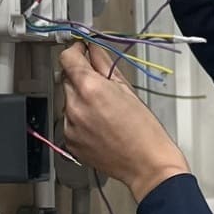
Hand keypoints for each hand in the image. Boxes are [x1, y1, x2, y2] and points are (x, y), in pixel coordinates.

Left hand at [58, 42, 189, 202]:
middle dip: (81, 77)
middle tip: (102, 86)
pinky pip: (69, 121)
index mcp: (90, 88)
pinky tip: (99, 126)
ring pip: (67, 100)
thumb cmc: (144, 131)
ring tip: (105, 112)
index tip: (82, 51)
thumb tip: (93, 49)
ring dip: (80, 99)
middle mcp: (74, 106)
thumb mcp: (127, 89)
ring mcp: (69, 126)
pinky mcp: (69, 141)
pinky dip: (80, 119)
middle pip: (66, 78)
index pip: (67, 58)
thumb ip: (104, 65)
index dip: (75, 51)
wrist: (146, 165)